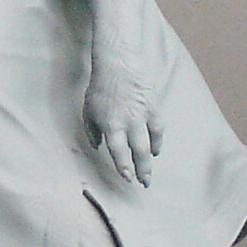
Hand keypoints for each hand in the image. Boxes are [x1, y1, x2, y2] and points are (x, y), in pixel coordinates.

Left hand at [83, 50, 162, 185]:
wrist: (117, 63)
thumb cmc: (100, 87)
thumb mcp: (88, 110)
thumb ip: (91, 131)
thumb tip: (98, 147)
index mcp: (110, 124)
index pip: (118, 152)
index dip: (123, 167)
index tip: (127, 178)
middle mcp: (127, 122)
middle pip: (137, 152)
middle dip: (141, 170)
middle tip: (144, 183)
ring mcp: (142, 115)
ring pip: (150, 143)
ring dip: (150, 161)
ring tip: (149, 173)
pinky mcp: (152, 107)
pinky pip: (158, 129)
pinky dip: (158, 141)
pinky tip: (155, 150)